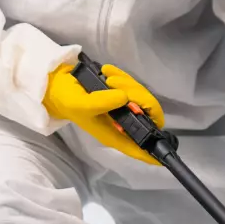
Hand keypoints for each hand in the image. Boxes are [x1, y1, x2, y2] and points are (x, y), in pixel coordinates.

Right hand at [43, 62, 164, 164]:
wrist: (58, 84)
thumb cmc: (68, 100)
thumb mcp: (82, 104)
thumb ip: (102, 103)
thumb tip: (124, 98)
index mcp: (114, 134)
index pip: (139, 147)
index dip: (154, 150)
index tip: (166, 149)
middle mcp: (122, 124)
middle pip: (148, 115)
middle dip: (137, 96)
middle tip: (114, 84)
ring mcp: (123, 108)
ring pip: (143, 97)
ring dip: (127, 83)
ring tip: (107, 77)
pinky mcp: (122, 93)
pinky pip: (133, 85)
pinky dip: (122, 76)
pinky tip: (107, 72)